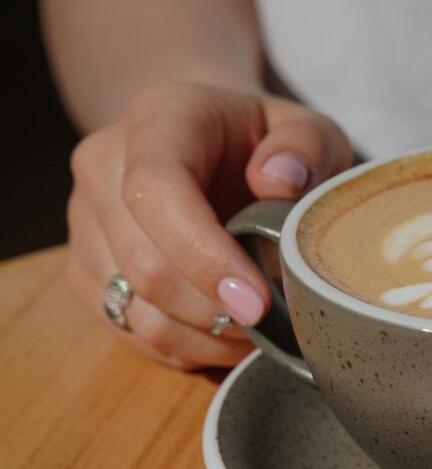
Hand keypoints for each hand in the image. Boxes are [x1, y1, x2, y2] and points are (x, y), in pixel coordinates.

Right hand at [66, 82, 351, 368]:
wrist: (213, 146)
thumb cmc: (267, 143)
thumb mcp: (308, 131)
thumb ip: (306, 148)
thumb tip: (279, 182)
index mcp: (159, 120)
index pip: (157, 190)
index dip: (205, 255)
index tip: (258, 301)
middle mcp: (104, 165)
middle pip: (143, 262)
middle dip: (214, 309)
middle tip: (274, 324)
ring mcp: (85, 219)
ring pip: (132, 306)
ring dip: (201, 337)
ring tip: (256, 335)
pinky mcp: (86, 266)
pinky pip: (126, 327)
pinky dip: (181, 348)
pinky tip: (225, 338)